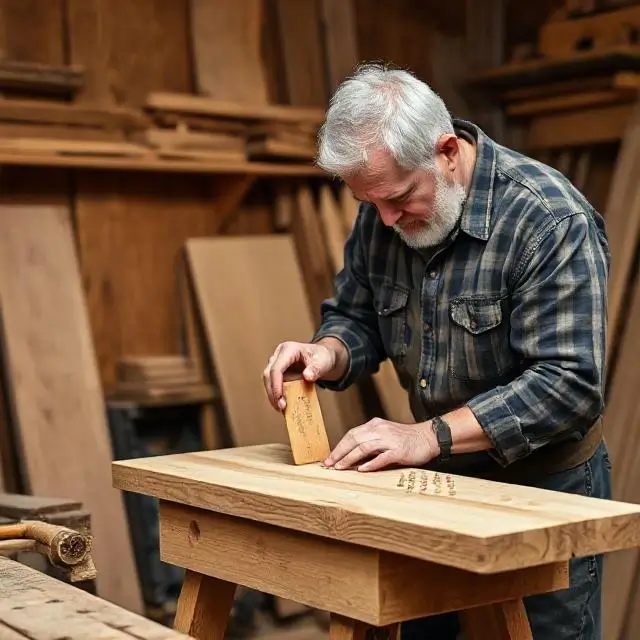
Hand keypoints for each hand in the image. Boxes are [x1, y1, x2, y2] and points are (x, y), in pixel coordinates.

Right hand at [263, 340, 336, 410]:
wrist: (323, 356)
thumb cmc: (322, 356)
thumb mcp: (323, 361)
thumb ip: (316, 369)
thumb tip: (307, 377)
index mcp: (288, 349)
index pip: (276, 368)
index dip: (276, 385)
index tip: (280, 399)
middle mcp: (279, 355)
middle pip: (268, 375)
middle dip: (272, 392)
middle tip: (281, 407)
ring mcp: (277, 363)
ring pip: (268, 380)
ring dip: (272, 395)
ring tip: (281, 408)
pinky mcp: (278, 372)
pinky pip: (273, 384)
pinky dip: (276, 395)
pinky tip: (282, 405)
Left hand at [323, 418, 439, 471]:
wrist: (428, 437)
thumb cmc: (406, 439)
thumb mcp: (385, 435)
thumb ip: (370, 442)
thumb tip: (351, 456)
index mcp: (374, 425)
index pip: (351, 434)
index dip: (339, 446)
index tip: (330, 458)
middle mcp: (380, 430)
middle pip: (354, 439)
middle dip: (340, 452)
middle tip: (329, 464)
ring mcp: (389, 440)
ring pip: (364, 448)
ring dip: (350, 458)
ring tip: (340, 468)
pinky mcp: (399, 451)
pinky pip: (381, 457)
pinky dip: (370, 464)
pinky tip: (361, 470)